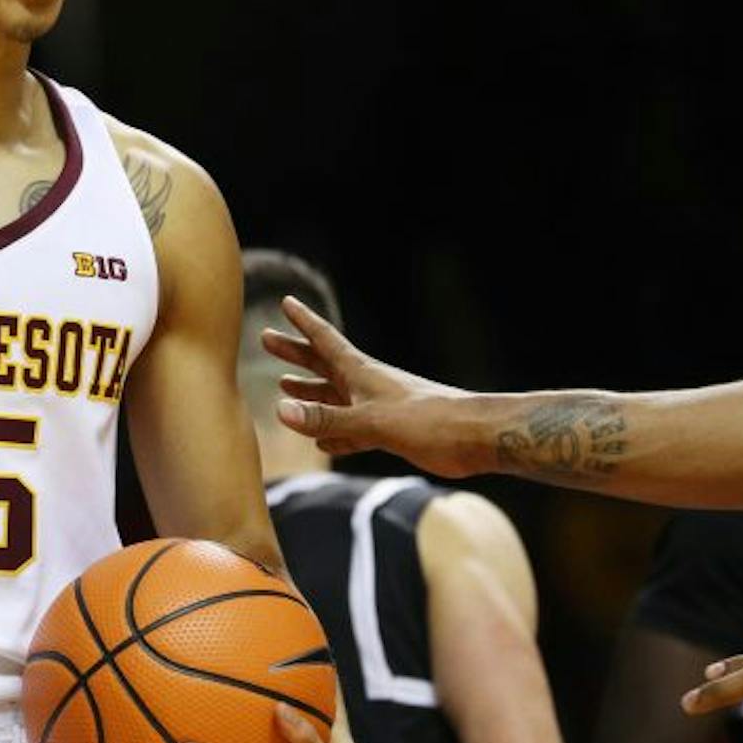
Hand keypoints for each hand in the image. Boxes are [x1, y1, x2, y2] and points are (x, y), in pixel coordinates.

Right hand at [260, 296, 474, 474]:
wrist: (475, 437)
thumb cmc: (429, 422)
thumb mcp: (372, 420)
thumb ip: (327, 418)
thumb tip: (281, 411)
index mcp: (362, 373)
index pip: (325, 340)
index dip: (304, 322)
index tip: (286, 302)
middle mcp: (366, 385)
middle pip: (323, 364)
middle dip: (295, 353)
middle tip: (267, 338)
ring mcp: (378, 407)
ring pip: (335, 397)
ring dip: (311, 391)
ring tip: (285, 385)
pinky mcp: (390, 431)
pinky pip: (351, 429)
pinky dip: (334, 432)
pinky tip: (322, 441)